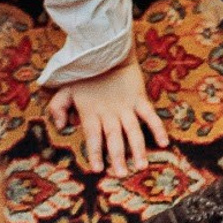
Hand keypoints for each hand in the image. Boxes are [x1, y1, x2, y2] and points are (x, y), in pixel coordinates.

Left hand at [46, 56, 168, 172]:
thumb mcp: (65, 88)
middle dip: (118, 157)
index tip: (97, 169)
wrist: (106, 48)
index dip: (95, 153)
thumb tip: (61, 126)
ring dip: (138, 149)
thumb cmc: (85, 72)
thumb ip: (58, 107)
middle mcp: (110, 113)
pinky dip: (157, 128)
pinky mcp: (138, 97)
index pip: (93, 137)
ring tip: (141, 166)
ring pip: (133, 131)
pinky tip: (163, 142)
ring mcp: (126, 106)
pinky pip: (150, 115)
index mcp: (92, 112)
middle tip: (122, 174)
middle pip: (114, 138)